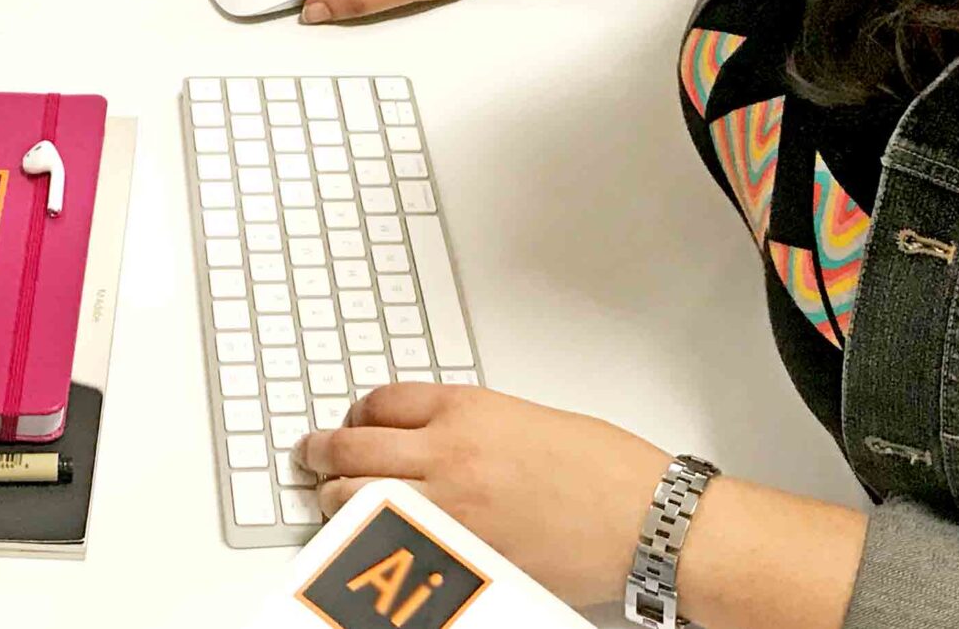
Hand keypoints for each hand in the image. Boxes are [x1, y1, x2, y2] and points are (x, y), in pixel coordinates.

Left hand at [295, 384, 670, 611]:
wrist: (647, 520)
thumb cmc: (606, 470)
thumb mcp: (527, 419)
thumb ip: (472, 425)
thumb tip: (432, 438)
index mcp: (468, 409)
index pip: (382, 401)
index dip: (357, 412)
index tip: (350, 421)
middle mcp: (450, 454)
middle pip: (354, 446)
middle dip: (322, 451)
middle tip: (311, 454)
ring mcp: (450, 509)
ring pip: (356, 498)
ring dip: (334, 497)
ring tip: (328, 497)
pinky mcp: (459, 557)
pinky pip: (390, 545)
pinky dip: (369, 541)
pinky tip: (364, 539)